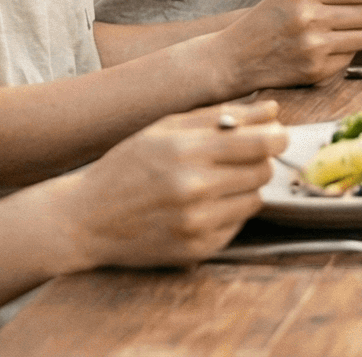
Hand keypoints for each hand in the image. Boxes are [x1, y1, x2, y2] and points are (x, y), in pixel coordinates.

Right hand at [57, 101, 281, 267]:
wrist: (85, 219)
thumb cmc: (126, 166)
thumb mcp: (166, 128)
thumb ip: (223, 116)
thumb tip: (273, 110)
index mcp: (186, 152)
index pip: (260, 144)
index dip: (275, 137)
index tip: (274, 135)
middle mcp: (194, 190)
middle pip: (262, 171)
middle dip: (257, 161)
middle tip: (234, 159)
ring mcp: (196, 224)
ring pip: (255, 199)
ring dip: (243, 189)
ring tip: (213, 183)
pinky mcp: (197, 250)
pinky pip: (237, 225)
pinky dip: (227, 213)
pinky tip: (199, 207)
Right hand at [216, 0, 361, 90]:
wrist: (236, 58)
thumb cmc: (265, 22)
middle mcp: (310, 20)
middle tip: (358, 13)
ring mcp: (314, 48)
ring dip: (358, 33)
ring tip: (339, 31)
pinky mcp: (316, 71)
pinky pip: (350, 58)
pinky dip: (344, 52)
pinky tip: (326, 48)